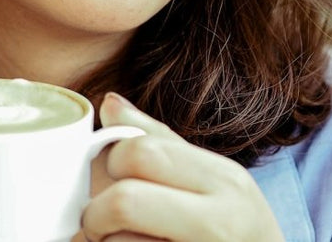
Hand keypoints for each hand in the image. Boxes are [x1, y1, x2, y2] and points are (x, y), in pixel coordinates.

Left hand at [77, 93, 284, 241]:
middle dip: (97, 211)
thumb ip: (159, 141)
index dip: (113, 160)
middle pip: (124, 201)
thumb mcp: (211, 178)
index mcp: (224, 179)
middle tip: (100, 219)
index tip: (115, 175)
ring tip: (122, 241)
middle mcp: (220, 222)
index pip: (141, 152)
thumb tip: (109, 104)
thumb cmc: (234, 226)